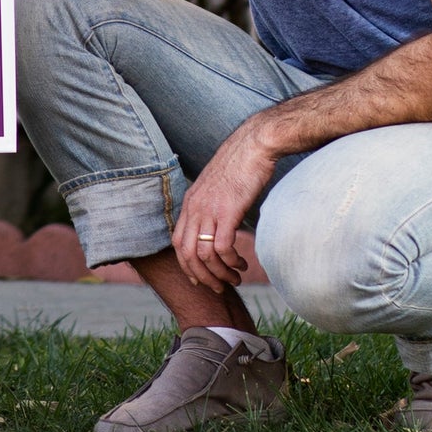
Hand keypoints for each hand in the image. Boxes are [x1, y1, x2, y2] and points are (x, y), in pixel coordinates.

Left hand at [172, 122, 276, 293]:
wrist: (253, 145)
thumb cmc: (240, 165)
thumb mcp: (217, 188)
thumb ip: (212, 206)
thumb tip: (218, 224)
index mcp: (190, 203)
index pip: (177, 242)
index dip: (186, 265)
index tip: (199, 278)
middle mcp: (195, 208)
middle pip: (186, 254)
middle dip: (201, 276)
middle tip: (218, 287)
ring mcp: (209, 210)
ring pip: (204, 255)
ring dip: (219, 273)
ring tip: (234, 278)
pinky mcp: (228, 211)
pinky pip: (223, 247)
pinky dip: (230, 262)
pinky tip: (241, 263)